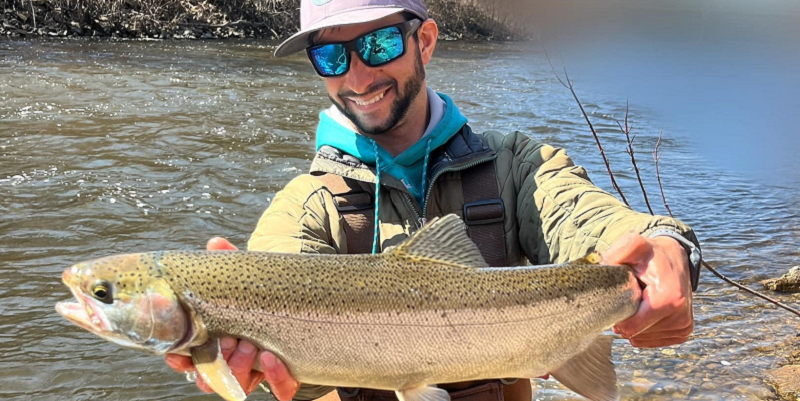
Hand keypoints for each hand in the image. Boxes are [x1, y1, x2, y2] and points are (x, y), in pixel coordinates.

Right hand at [164, 237, 301, 399]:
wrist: (302, 300)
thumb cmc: (263, 292)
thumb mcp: (246, 276)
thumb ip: (229, 260)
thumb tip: (215, 243)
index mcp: (216, 340)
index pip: (188, 358)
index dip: (179, 359)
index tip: (176, 353)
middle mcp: (234, 360)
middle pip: (211, 378)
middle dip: (213, 364)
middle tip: (225, 342)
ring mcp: (259, 370)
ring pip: (241, 385)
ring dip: (240, 369)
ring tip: (248, 346)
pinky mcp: (286, 376)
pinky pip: (280, 390)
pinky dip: (276, 378)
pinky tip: (274, 359)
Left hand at [605, 234, 693, 347]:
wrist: (675, 258)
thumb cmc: (651, 254)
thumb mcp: (635, 245)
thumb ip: (619, 251)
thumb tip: (605, 264)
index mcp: (668, 298)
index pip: (632, 327)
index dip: (618, 317)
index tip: (617, 302)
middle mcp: (680, 316)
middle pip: (636, 334)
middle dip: (627, 318)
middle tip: (630, 298)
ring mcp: (683, 326)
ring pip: (643, 339)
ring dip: (636, 324)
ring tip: (641, 302)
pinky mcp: (683, 332)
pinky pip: (653, 340)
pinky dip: (644, 329)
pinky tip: (647, 312)